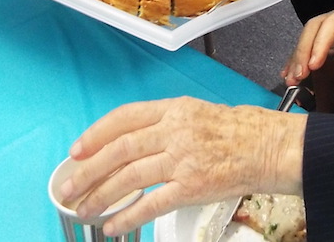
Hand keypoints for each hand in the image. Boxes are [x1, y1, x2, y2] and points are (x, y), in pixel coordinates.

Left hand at [61, 97, 305, 236]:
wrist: (265, 146)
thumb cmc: (231, 131)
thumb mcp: (193, 112)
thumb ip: (161, 123)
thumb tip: (123, 143)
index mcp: (173, 109)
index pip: (125, 117)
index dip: (96, 134)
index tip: (76, 150)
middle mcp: (174, 131)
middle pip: (120, 149)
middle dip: (88, 170)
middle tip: (67, 186)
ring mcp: (183, 160)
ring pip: (130, 177)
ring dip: (102, 195)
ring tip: (84, 208)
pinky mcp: (192, 187)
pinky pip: (152, 203)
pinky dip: (128, 215)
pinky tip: (112, 224)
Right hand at [282, 0, 333, 85]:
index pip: (330, 25)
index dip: (319, 44)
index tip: (312, 65)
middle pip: (313, 29)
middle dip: (302, 52)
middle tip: (297, 75)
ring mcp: (332, 27)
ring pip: (308, 37)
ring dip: (297, 58)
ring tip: (291, 78)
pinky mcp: (328, 40)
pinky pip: (310, 47)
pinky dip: (299, 60)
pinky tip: (290, 72)